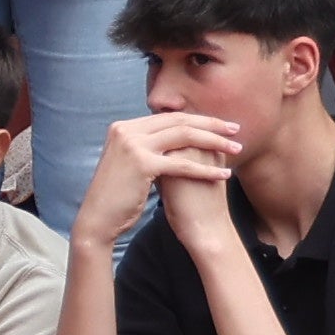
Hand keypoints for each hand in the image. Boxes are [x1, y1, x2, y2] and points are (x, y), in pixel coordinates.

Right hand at [87, 111, 239, 250]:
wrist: (97, 218)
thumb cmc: (118, 195)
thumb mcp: (129, 162)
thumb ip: (147, 147)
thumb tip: (174, 139)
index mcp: (125, 126)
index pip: (169, 117)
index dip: (198, 119)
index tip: (220, 126)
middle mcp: (127, 130)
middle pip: (179, 120)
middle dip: (211, 124)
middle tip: (235, 129)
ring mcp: (133, 145)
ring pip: (184, 136)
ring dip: (215, 142)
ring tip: (236, 148)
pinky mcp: (141, 164)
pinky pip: (182, 164)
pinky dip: (206, 170)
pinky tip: (224, 174)